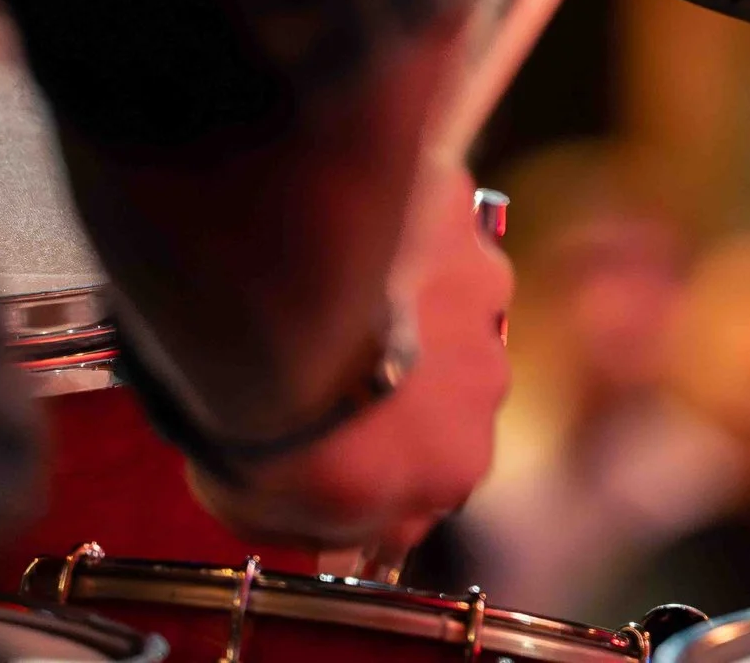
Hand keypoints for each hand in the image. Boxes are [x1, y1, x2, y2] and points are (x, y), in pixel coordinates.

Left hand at [187, 161, 512, 548]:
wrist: (264, 308)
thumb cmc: (261, 419)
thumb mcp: (264, 513)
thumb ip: (318, 520)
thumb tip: (329, 530)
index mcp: (453, 469)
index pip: (433, 477)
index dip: (387, 460)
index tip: (340, 448)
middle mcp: (488, 382)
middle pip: (452, 383)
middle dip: (407, 374)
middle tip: (327, 361)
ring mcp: (480, 293)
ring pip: (451, 300)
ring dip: (409, 298)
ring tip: (325, 288)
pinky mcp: (457, 219)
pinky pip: (430, 225)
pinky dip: (398, 228)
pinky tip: (335, 229)